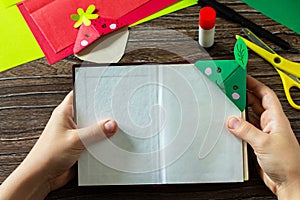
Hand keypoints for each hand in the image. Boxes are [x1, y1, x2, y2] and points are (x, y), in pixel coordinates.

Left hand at [0, 91, 117, 199]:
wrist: (42, 177)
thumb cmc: (47, 156)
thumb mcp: (74, 140)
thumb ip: (95, 131)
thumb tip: (111, 124)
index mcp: (64, 113)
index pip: (80, 95)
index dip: (93, 92)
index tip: (107, 92)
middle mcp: (71, 122)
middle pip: (90, 112)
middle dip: (102, 114)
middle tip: (113, 115)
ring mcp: (76, 134)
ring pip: (94, 128)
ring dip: (102, 131)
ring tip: (112, 131)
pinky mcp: (81, 146)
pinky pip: (95, 141)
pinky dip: (101, 142)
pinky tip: (107, 144)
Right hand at [226, 76, 299, 198]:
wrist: (288, 182)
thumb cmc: (288, 163)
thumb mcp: (265, 143)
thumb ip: (246, 131)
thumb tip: (232, 121)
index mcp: (276, 119)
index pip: (265, 94)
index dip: (254, 84)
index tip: (242, 77)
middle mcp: (269, 124)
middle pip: (254, 103)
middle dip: (243, 95)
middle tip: (230, 89)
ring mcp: (262, 133)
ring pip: (248, 116)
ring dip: (238, 111)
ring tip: (227, 104)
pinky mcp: (256, 142)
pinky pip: (244, 129)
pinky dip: (236, 126)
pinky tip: (229, 124)